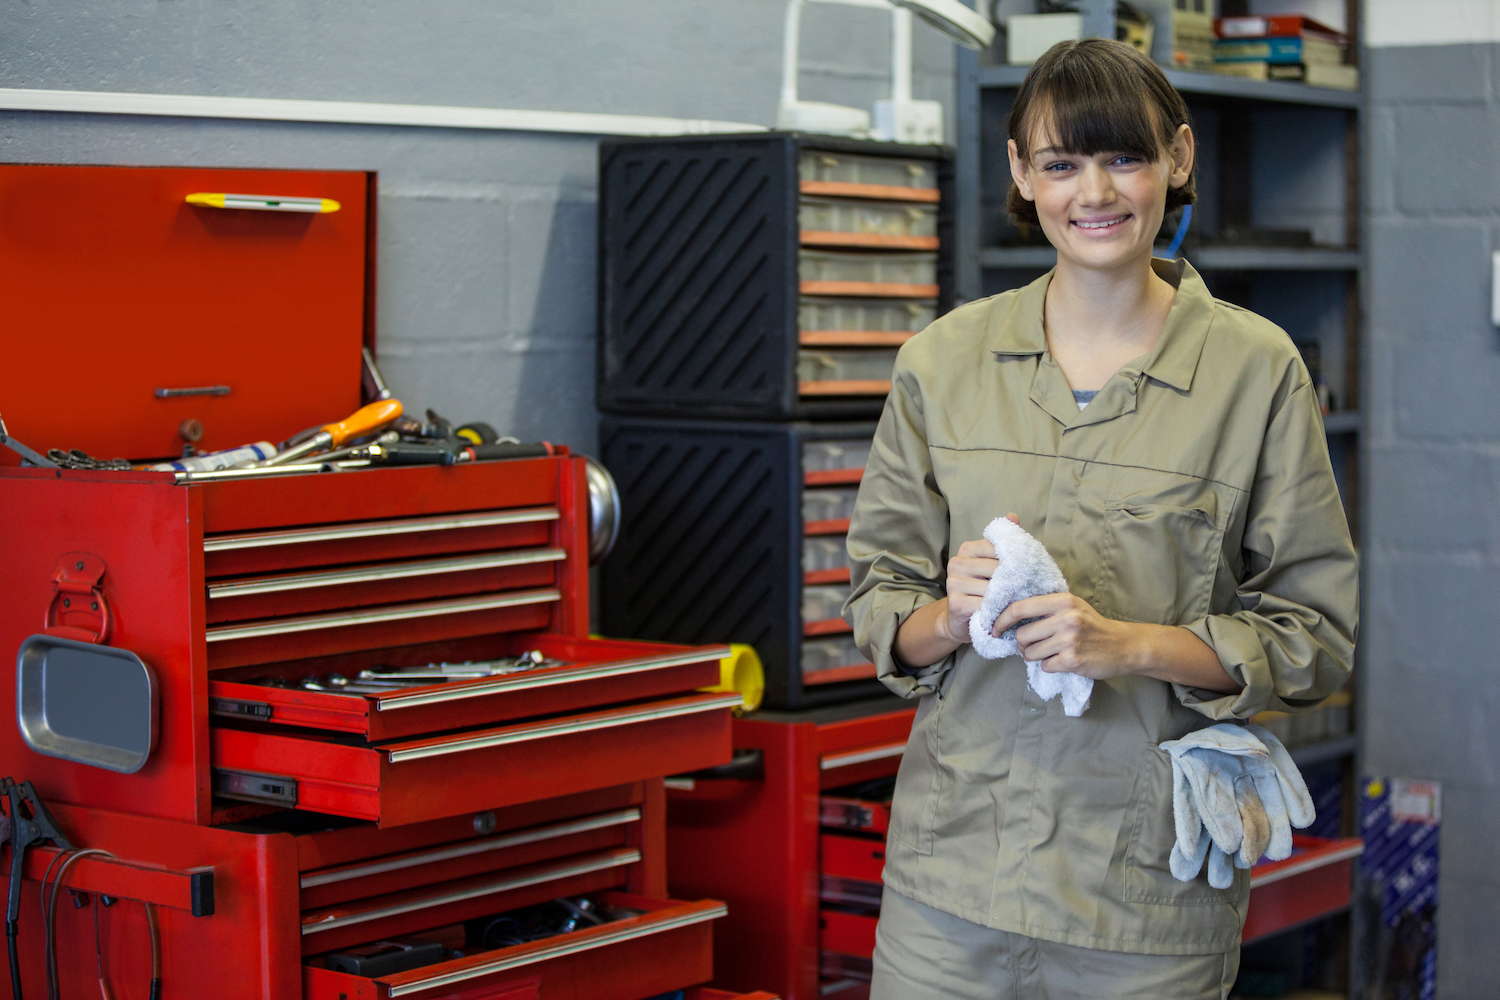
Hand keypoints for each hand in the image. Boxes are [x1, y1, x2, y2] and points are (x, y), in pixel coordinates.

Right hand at [936, 513, 1019, 643]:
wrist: (960, 620)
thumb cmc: (982, 589)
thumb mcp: (993, 564)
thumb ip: (1004, 542)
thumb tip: (1013, 516)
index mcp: (966, 549)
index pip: (998, 549)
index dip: (1015, 562)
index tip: (1028, 572)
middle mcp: (956, 563)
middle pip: (996, 569)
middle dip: (1014, 581)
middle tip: (1029, 590)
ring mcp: (953, 583)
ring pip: (993, 589)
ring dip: (1008, 598)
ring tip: (1018, 603)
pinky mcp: (956, 603)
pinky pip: (986, 606)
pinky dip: (998, 612)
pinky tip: (1004, 615)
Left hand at [992, 591, 1137, 679]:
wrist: (1123, 645)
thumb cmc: (1093, 625)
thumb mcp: (1072, 606)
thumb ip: (1046, 607)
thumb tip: (1010, 616)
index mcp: (1062, 601)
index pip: (1019, 608)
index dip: (1001, 620)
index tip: (994, 628)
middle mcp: (1065, 618)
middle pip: (1022, 635)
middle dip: (1023, 644)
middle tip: (1035, 645)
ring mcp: (1069, 640)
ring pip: (1030, 653)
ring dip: (1035, 656)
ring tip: (1051, 652)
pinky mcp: (1072, 660)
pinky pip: (1045, 666)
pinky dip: (1050, 666)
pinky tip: (1063, 660)